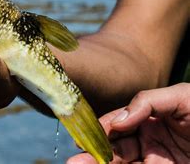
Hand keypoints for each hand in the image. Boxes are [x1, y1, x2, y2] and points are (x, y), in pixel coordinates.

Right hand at [67, 83, 189, 163]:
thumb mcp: (183, 97)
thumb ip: (148, 101)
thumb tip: (120, 118)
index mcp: (149, 117)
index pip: (117, 123)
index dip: (101, 130)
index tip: (87, 138)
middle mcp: (148, 139)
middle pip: (114, 147)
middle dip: (93, 154)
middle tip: (75, 162)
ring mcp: (155, 159)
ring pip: (121, 163)